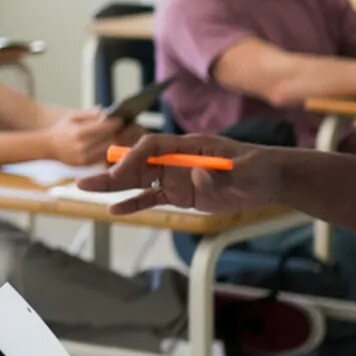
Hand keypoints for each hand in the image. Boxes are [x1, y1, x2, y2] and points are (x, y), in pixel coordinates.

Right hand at [39, 108, 116, 164]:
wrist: (48, 147)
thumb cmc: (61, 129)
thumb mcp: (72, 116)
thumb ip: (88, 113)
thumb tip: (105, 112)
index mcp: (79, 132)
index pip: (104, 127)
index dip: (116, 123)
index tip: (121, 119)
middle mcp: (82, 146)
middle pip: (109, 139)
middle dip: (120, 133)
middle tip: (126, 128)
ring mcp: (84, 157)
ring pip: (108, 150)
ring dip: (117, 142)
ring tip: (122, 135)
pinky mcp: (85, 164)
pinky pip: (103, 158)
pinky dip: (110, 151)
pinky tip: (113, 144)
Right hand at [78, 131, 279, 214]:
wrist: (270, 180)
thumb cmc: (259, 168)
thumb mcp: (246, 170)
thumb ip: (219, 175)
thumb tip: (196, 175)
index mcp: (190, 145)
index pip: (153, 146)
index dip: (134, 157)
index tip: (121, 173)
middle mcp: (178, 159)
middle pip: (138, 163)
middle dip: (111, 172)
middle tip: (84, 182)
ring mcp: (177, 177)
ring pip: (139, 181)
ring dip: (114, 186)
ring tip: (87, 190)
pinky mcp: (181, 195)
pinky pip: (152, 199)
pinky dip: (134, 203)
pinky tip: (115, 209)